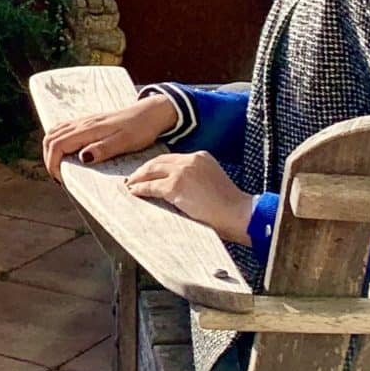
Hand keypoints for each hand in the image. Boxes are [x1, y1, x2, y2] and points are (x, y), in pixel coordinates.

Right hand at [42, 89, 175, 179]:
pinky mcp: (88, 121)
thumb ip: (103, 149)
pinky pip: (64, 128)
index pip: (57, 144)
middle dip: (48, 159)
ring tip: (60, 168)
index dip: (52, 163)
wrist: (150, 113)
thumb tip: (81, 158)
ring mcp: (84, 121)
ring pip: (55, 131)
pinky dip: (57, 141)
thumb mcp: (125, 142)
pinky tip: (66, 153)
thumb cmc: (140, 129)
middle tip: (58, 177)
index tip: (60, 179)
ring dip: (51, 149)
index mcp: (89, 129)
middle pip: (51, 137)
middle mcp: (83, 123)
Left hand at [123, 150, 252, 246]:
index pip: (173, 159)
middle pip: (159, 161)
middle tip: (134, 177)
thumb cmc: (230, 206)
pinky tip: (134, 193)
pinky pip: (151, 187)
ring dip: (139, 178)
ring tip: (131, 185)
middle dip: (145, 169)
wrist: (238, 213)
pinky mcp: (176, 185)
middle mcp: (191, 159)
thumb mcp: (212, 183)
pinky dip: (141, 189)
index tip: (149, 172)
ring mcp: (183, 171)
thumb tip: (177, 190)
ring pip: (152, 171)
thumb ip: (195, 180)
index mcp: (201, 157)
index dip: (158, 166)